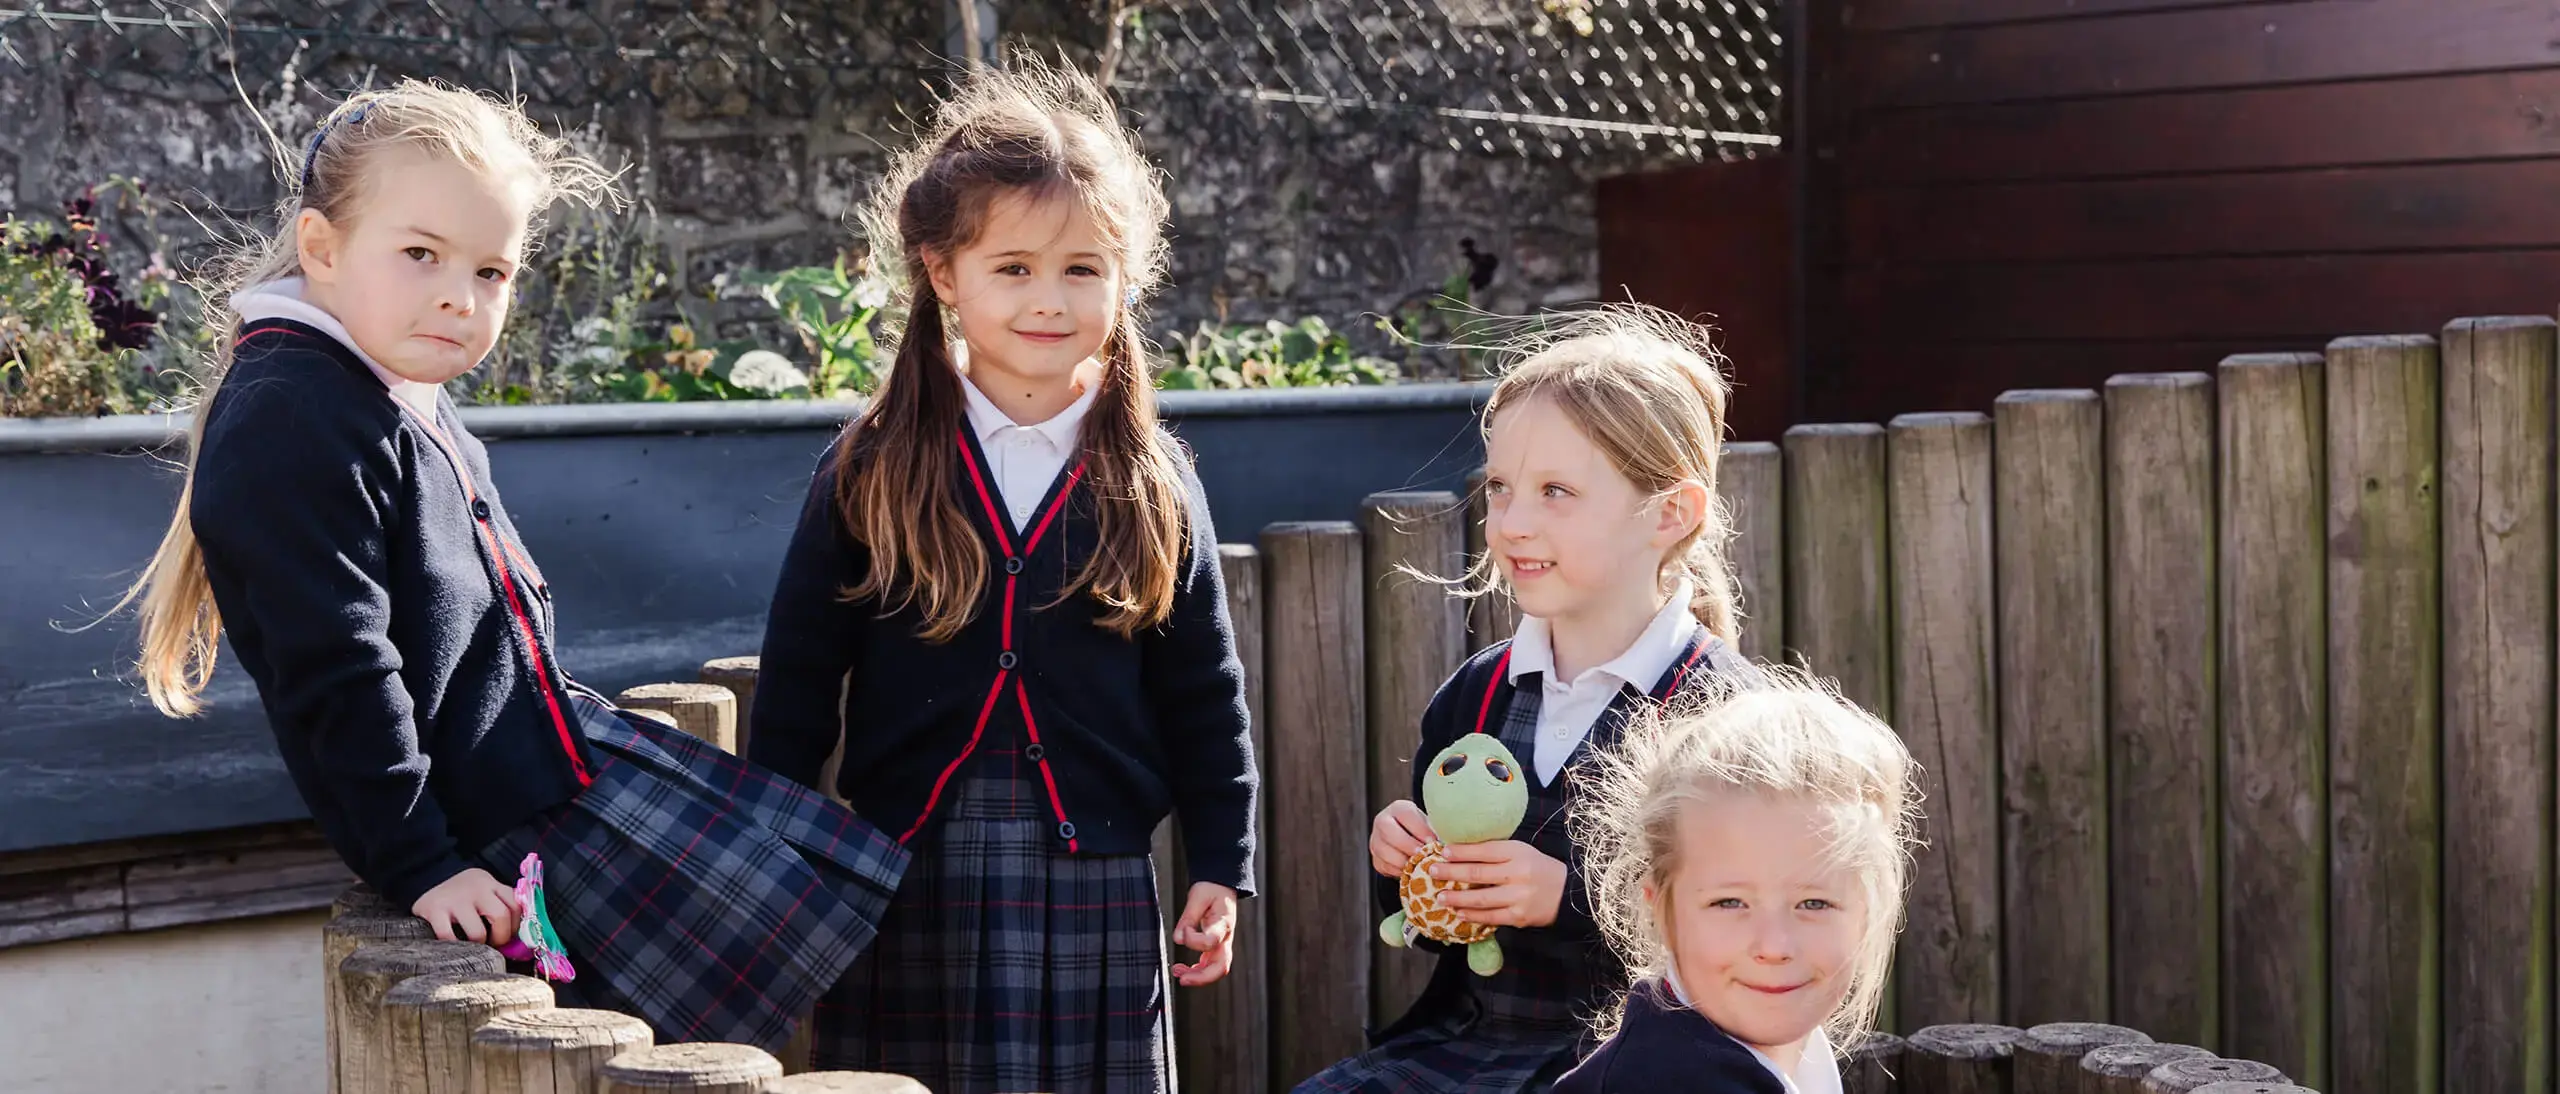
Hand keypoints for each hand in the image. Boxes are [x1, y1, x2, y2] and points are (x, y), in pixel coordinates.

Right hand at [411, 868, 518, 946]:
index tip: (508, 936)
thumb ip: (499, 907)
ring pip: (478, 932)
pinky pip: (450, 937)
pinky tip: (454, 946)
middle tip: (493, 944)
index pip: (515, 905)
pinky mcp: (434, 909)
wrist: (419, 879)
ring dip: (478, 946)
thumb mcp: (481, 894)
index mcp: (490, 883)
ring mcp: (454, 898)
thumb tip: (518, 941)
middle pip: (501, 916)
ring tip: (473, 945)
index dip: (515, 926)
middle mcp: (475, 887)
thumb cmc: (459, 897)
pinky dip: (455, 947)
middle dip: (500, 937)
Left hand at [1170, 882, 1238, 986]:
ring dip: (1197, 976)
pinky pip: (1209, 965)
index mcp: (1223, 924)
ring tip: (1177, 971)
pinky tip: (1182, 969)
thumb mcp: (1197, 897)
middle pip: (1221, 966)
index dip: (1193, 940)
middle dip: (1201, 977)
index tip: (1183, 931)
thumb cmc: (1211, 889)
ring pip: (1216, 970)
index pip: (1211, 941)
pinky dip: (1196, 971)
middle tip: (1182, 979)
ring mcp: (1222, 944)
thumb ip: (1188, 917)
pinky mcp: (1216, 947)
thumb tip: (1178, 939)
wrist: (1222, 886)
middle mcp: (1225, 938)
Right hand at [1369, 800, 1437, 877]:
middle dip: (1407, 844)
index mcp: (1398, 808)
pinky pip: (1384, 866)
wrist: (1413, 843)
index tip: (1432, 841)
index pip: (1405, 814)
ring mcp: (1376, 840)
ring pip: (1383, 850)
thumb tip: (1443, 845)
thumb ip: (1435, 832)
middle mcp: (1383, 821)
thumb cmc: (1425, 833)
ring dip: (1402, 860)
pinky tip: (1411, 871)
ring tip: (1418, 866)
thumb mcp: (1431, 826)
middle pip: (1388, 830)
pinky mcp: (1376, 858)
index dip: (1419, 829)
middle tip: (1422, 854)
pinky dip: (1398, 871)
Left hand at [1430, 841, 1565, 928]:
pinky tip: (1459, 913)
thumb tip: (1460, 851)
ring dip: (1457, 898)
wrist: (1567, 893)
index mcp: (1518, 853)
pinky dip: (1473, 915)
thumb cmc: (1538, 869)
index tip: (1442, 852)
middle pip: (1477, 874)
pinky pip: (1491, 917)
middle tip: (1432, 872)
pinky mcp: (1519, 916)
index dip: (1461, 852)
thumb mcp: (1521, 852)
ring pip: (1480, 898)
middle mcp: (1518, 873)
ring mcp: (1518, 896)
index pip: (1484, 851)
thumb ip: (1496, 852)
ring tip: (1440, 897)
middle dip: (1451, 873)